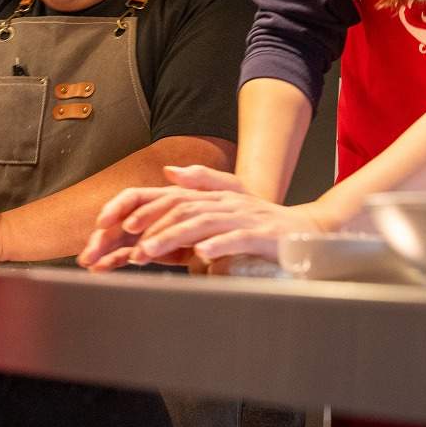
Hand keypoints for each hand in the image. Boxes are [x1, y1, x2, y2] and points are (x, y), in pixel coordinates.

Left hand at [78, 165, 326, 270]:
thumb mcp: (230, 201)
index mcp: (217, 196)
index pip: (174, 198)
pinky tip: (201, 255)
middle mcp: (229, 202)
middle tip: (128, 244)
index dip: (145, 209)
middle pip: (184, 208)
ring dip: (174, 236)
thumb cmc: (262, 222)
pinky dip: (219, 245)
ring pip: (204, 222)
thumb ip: (201, 184)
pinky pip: (239, 238)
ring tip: (149, 250)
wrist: (306, 231)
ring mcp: (246, 218)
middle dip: (153, 225)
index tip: (118, 226)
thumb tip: (169, 171)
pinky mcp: (264, 235)